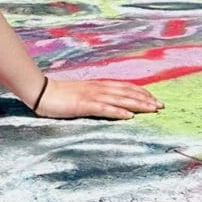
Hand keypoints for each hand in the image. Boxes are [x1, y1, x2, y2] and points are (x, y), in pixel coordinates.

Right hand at [32, 77, 162, 120]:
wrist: (41, 92)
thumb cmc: (60, 95)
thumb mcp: (81, 94)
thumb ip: (95, 97)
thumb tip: (110, 102)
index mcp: (97, 85)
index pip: (124, 87)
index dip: (140, 92)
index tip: (154, 99)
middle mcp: (97, 88)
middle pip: (126, 92)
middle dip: (145, 99)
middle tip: (161, 106)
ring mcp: (91, 96)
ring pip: (119, 99)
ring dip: (137, 104)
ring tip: (152, 109)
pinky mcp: (83, 105)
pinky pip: (104, 108)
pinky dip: (118, 111)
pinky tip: (129, 115)